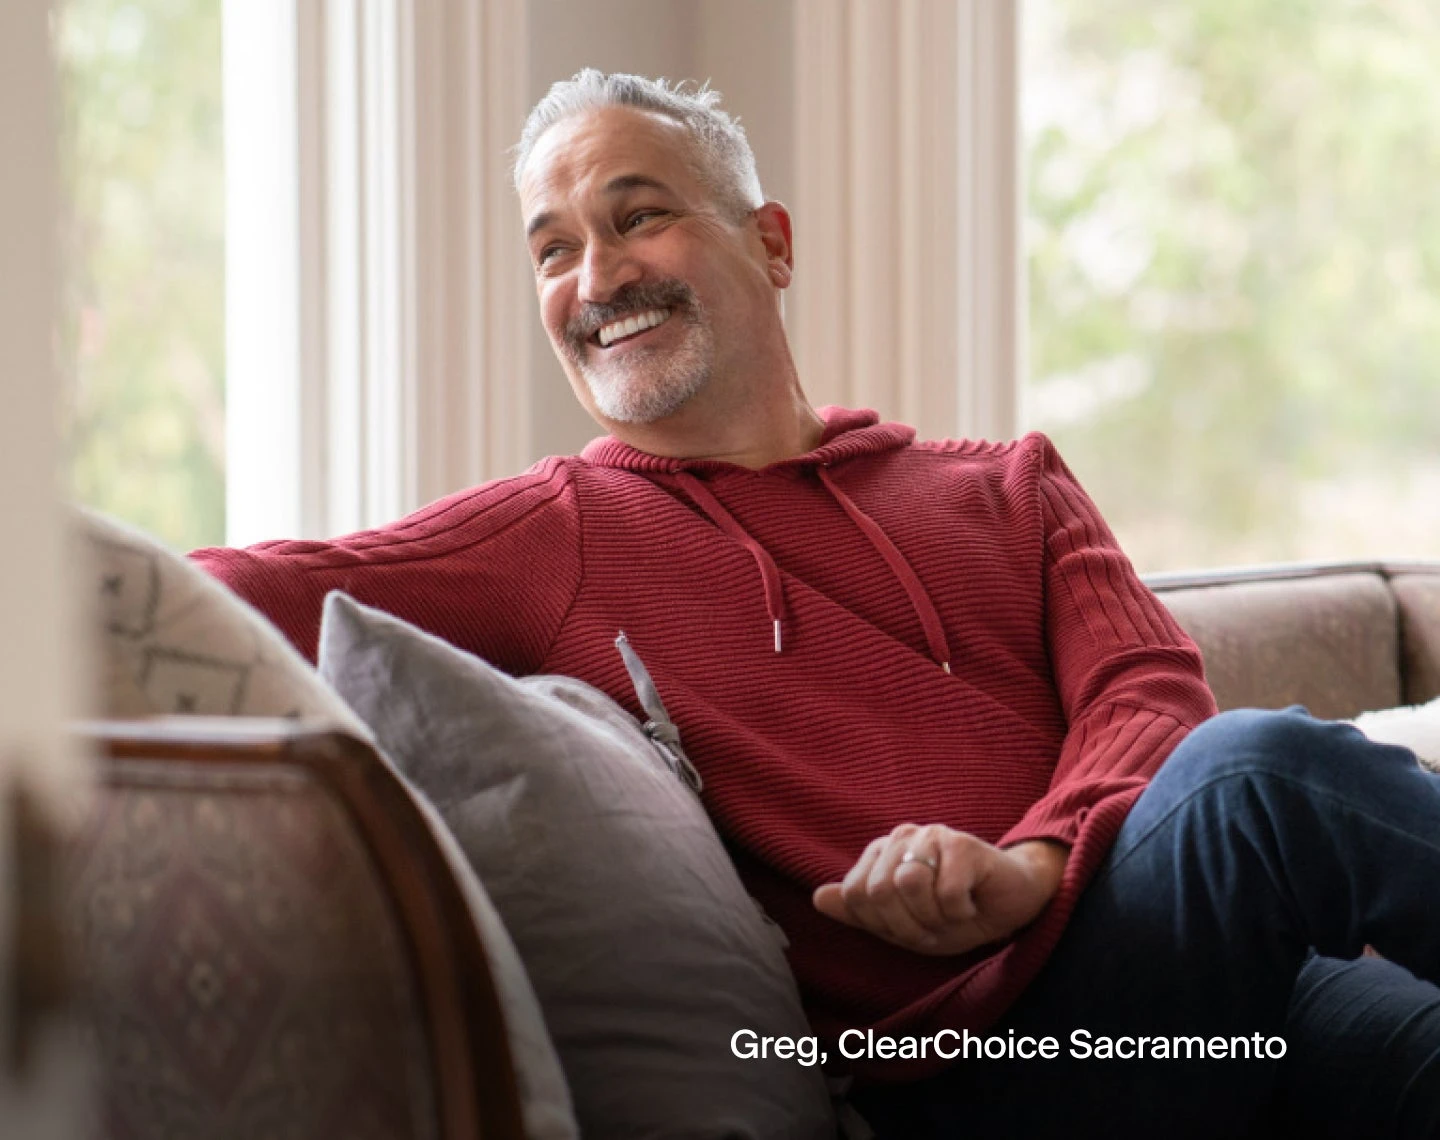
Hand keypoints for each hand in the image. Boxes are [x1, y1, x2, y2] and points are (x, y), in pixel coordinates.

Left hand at [812, 825, 1068, 955]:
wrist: (1012, 905)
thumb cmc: (955, 914)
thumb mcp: (903, 926)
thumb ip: (859, 912)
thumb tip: (817, 897)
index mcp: (881, 855)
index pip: (855, 894)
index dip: (882, 925)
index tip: (911, 931)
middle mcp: (902, 838)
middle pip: (878, 891)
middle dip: (906, 926)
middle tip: (934, 928)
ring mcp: (932, 836)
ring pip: (908, 885)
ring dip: (932, 917)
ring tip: (950, 915)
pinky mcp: (962, 844)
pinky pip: (946, 891)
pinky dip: (959, 911)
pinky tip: (971, 904)